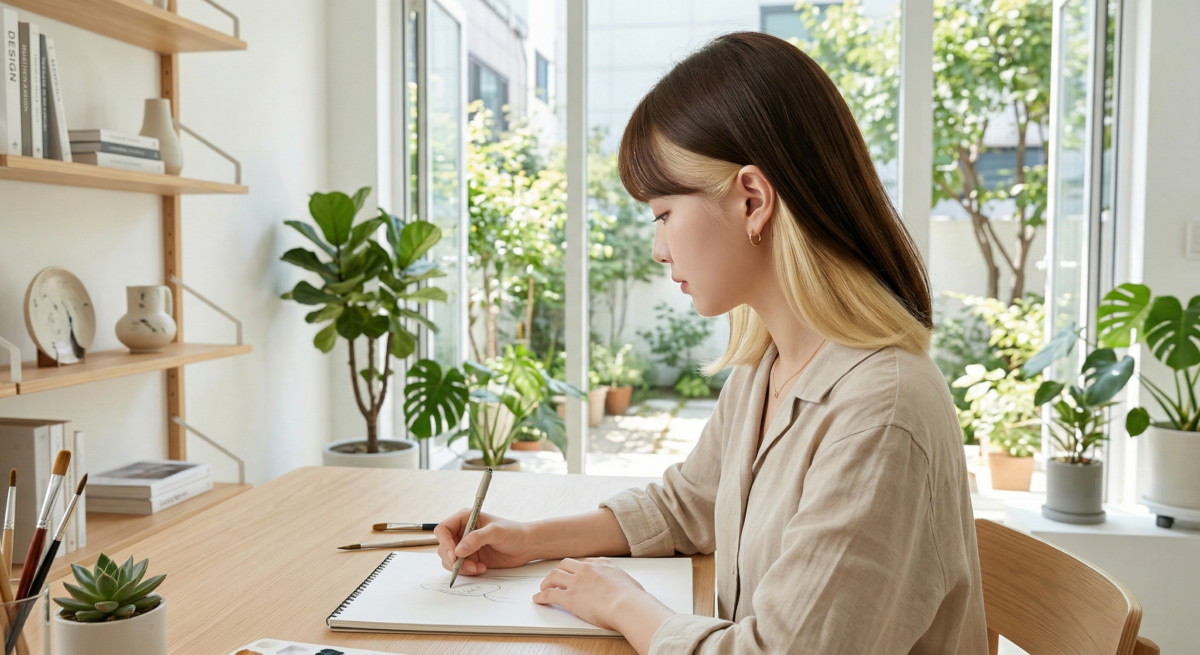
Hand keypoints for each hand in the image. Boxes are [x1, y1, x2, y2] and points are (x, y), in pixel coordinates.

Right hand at [433, 510, 533, 575]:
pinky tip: (482, 568)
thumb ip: (476, 539)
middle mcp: (462, 532)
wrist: (526, 546)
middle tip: (468, 565)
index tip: (454, 555)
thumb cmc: (513, 532)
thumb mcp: (495, 532)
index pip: (443, 529)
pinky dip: (467, 571)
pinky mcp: (471, 559)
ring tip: (478, 567)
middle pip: (443, 547)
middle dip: (453, 559)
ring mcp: (465, 546)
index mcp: (465, 518)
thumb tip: (458, 551)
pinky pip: (460, 568)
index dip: (445, 542)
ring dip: (461, 567)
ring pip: (449, 560)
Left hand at [532, 557, 667, 631]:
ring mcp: (576, 582)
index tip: (574, 573)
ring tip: (543, 588)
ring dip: (546, 582)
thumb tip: (625, 588)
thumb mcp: (629, 582)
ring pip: (554, 576)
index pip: (584, 562)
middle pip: (565, 565)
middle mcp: (586, 570)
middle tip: (555, 578)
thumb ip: (621, 582)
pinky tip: (538, 599)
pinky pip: (549, 595)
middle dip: (559, 571)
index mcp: (602, 564)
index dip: (576, 569)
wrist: (627, 605)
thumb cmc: (632, 597)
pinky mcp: (569, 597)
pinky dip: (541, 597)